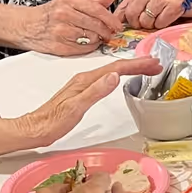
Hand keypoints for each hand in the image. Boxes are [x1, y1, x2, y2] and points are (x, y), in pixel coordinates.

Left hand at [0, 60, 162, 154]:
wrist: (34, 129)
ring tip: (146, 68)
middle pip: (115, 67)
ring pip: (112, 71)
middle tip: (156, 64)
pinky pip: (106, 79)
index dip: (136, 65)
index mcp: (85, 80)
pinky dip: (119, 76)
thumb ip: (96, 92)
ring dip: (130, 69)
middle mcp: (85, 79)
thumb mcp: (76, 108)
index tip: (153, 63)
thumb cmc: (53, 122)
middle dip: (137, 64)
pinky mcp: (82, 92)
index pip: (116, 68)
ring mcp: (83, 85)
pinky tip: (121, 78)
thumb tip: (114, 76)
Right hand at [16, 0, 122, 54]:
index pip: (97, 9)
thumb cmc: (48, 14)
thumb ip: (91, 1)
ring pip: (91, 38)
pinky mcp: (59, 46)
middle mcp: (64, 14)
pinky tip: (84, 42)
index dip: (110, 19)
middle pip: (96, 25)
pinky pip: (82, 49)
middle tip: (109, 33)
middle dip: (106, 31)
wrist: (26, 26)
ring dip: (96, 40)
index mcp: (68, 0)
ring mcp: (61, 31)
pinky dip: (87, 48)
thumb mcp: (68, 1)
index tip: (117, 25)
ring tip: (93, 37)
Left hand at [111, 0, 191, 29]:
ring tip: (161, 16)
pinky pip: (160, 23)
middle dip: (138, 23)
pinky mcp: (173, 6)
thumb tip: (121, 17)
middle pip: (132, 13)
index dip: (122, 17)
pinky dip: (164, 24)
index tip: (123, 25)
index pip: (125, 4)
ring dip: (153, 24)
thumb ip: (137, 4)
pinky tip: (169, 17)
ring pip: (146, 21)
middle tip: (146, 23)